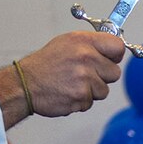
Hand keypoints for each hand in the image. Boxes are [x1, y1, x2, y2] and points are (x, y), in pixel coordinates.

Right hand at [0, 31, 126, 123]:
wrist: (26, 84)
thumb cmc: (47, 64)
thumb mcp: (67, 43)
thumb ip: (91, 46)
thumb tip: (115, 49)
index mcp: (83, 41)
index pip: (117, 46)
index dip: (116, 55)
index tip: (110, 59)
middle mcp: (85, 57)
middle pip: (115, 73)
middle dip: (103, 77)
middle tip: (85, 75)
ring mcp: (84, 78)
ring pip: (104, 90)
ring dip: (92, 91)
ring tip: (72, 83)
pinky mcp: (81, 96)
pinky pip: (92, 102)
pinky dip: (81, 100)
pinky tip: (67, 92)